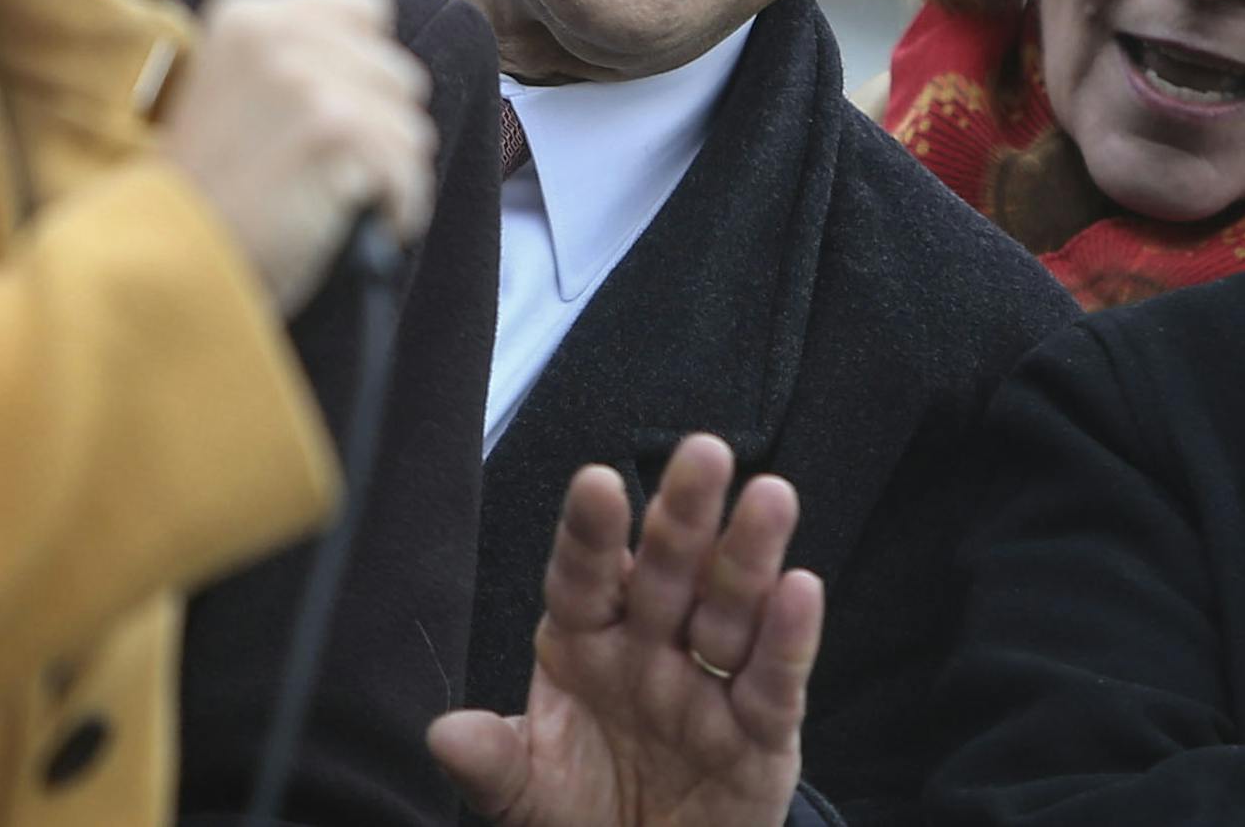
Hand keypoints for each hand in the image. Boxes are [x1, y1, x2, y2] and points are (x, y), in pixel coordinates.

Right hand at [157, 0, 434, 314]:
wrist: (170, 260)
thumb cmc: (206, 192)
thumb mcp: (230, 91)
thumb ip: (292, 56)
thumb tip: (375, 55)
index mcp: (246, 14)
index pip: (367, 5)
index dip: (367, 64)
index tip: (345, 107)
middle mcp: (275, 34)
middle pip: (397, 71)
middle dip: (383, 127)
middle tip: (342, 169)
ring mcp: (305, 80)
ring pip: (409, 124)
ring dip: (392, 172)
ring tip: (349, 199)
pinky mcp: (332, 131)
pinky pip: (407, 167)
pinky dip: (400, 206)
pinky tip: (370, 223)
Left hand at [427, 434, 821, 826]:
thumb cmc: (587, 811)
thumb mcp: (530, 792)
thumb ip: (495, 764)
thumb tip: (444, 735)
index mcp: (586, 641)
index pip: (585, 576)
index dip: (591, 532)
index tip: (596, 484)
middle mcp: (651, 646)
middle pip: (670, 570)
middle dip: (685, 513)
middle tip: (703, 452)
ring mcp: (708, 682)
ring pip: (731, 607)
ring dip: (750, 554)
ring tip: (770, 496)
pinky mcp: (763, 731)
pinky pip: (774, 681)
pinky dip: (788, 639)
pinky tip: (800, 591)